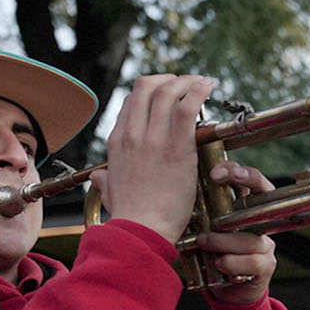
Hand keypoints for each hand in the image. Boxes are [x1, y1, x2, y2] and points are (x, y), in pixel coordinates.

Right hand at [93, 74, 215, 245]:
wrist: (141, 229)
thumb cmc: (131, 216)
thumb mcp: (110, 193)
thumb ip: (105, 180)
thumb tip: (100, 177)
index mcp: (118, 141)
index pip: (132, 101)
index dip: (152, 91)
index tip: (169, 95)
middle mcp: (133, 133)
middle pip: (147, 86)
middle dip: (169, 80)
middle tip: (187, 84)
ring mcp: (154, 138)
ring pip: (168, 91)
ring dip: (189, 82)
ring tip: (204, 83)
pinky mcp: (177, 147)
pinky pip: (187, 106)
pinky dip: (199, 91)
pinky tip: (209, 88)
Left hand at [196, 162, 278, 304]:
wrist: (224, 290)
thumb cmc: (209, 253)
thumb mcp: (203, 227)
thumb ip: (199, 210)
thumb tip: (176, 186)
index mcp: (245, 209)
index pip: (251, 181)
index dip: (237, 172)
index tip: (215, 172)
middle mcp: (260, 222)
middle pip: (262, 195)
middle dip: (243, 179)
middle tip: (216, 178)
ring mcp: (265, 244)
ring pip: (249, 236)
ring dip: (223, 240)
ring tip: (204, 241)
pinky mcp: (265, 266)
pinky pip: (252, 261)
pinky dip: (231, 263)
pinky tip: (219, 264)